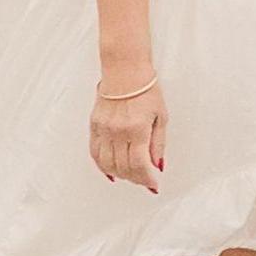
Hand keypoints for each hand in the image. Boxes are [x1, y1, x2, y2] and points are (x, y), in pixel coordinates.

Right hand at [88, 75, 165, 190]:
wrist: (125, 70)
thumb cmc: (146, 89)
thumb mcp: (161, 116)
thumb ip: (158, 143)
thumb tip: (158, 165)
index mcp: (137, 129)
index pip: (139, 164)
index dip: (147, 179)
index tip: (154, 184)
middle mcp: (118, 131)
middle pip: (123, 167)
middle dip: (136, 179)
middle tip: (145, 180)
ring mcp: (104, 129)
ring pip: (107, 164)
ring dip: (120, 175)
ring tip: (130, 176)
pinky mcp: (94, 125)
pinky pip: (95, 152)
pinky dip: (102, 166)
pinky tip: (111, 171)